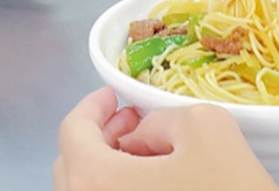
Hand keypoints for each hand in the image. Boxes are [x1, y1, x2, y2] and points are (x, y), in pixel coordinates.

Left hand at [54, 88, 275, 190]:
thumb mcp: (205, 128)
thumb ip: (163, 117)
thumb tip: (145, 133)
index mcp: (98, 180)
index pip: (72, 132)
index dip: (92, 107)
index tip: (111, 96)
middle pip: (73, 166)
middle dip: (100, 136)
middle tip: (130, 120)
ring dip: (108, 166)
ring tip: (145, 152)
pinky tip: (152, 183)